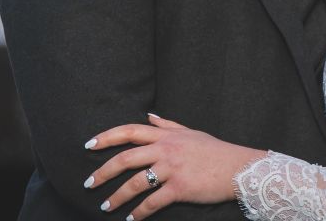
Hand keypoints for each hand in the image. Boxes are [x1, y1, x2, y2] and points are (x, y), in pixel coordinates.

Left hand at [83, 114, 265, 218]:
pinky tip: (132, 219)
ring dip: (117, 197)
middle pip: (125, 158)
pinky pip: (153, 202)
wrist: (237, 167)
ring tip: (105, 207)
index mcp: (165, 135)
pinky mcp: (180, 188)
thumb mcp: (190, 131)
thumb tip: (149, 116)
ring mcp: (171, 169)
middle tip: (88, 183)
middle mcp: (165, 149)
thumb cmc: (213, 149)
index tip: (89, 145)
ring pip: (135, 183)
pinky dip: (140, 212)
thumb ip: (167, 124)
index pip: (129, 131)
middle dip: (103, 172)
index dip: (106, 137)